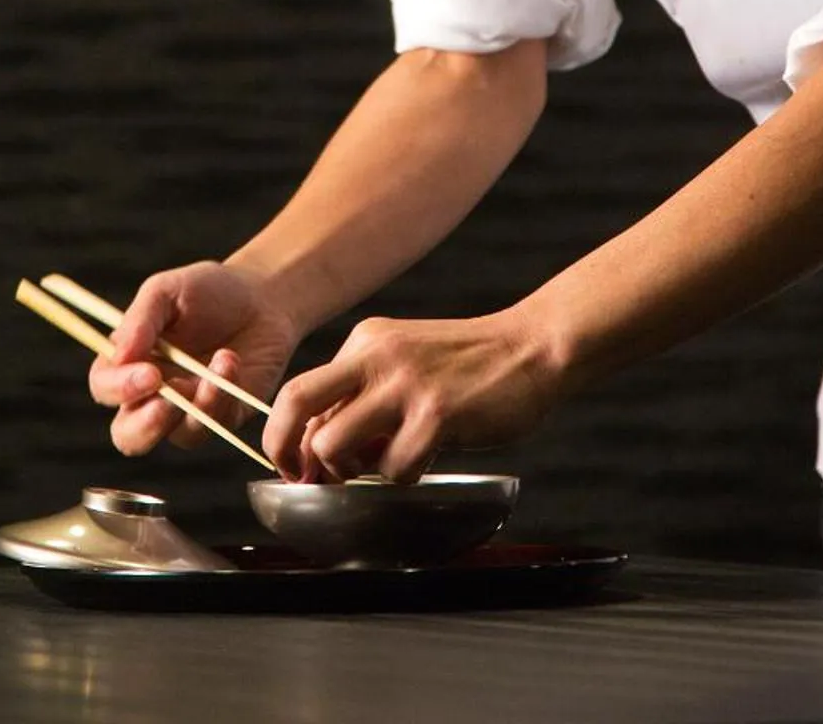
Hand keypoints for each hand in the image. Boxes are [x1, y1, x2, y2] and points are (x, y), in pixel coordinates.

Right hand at [87, 261, 299, 455]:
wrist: (261, 296)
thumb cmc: (206, 290)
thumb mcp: (167, 291)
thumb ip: (140, 320)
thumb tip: (118, 355)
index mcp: (128, 364)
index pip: (105, 388)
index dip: (120, 388)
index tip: (150, 373)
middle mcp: (152, 395)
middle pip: (128, 435)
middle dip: (144, 425)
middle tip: (167, 400)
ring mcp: (189, 411)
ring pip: (179, 436)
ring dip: (197, 406)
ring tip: (219, 364)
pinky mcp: (226, 415)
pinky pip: (219, 423)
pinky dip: (224, 395)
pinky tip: (231, 361)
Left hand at [261, 304, 565, 481]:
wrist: (536, 347)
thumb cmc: (471, 366)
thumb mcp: (405, 361)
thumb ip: (366, 395)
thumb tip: (322, 450)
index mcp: (363, 343)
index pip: (298, 390)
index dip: (286, 436)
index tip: (296, 466)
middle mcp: (375, 357)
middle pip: (295, 404)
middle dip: (288, 451)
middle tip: (308, 479)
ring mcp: (405, 384)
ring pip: (334, 445)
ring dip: (353, 472)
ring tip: (387, 464)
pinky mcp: (437, 413)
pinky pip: (393, 469)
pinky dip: (404, 477)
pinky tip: (430, 458)